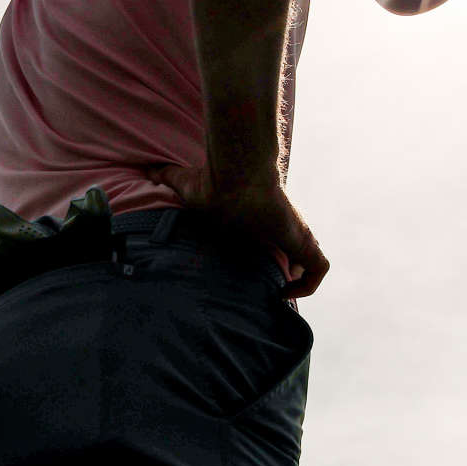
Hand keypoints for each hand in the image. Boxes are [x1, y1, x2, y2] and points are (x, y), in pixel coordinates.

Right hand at [146, 162, 330, 298]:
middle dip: (281, 275)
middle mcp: (279, 229)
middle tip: (261, 295)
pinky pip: (320, 268)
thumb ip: (169, 177)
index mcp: (258, 222)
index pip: (268, 244)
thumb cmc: (213, 182)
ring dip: (297, 281)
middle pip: (292, 257)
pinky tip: (285, 292)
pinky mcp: (304, 240)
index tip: (246, 278)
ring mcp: (294, 235)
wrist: (234, 177)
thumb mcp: (186, 184)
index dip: (262, 261)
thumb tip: (146, 170)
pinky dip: (309, 284)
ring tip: (274, 295)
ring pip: (309, 264)